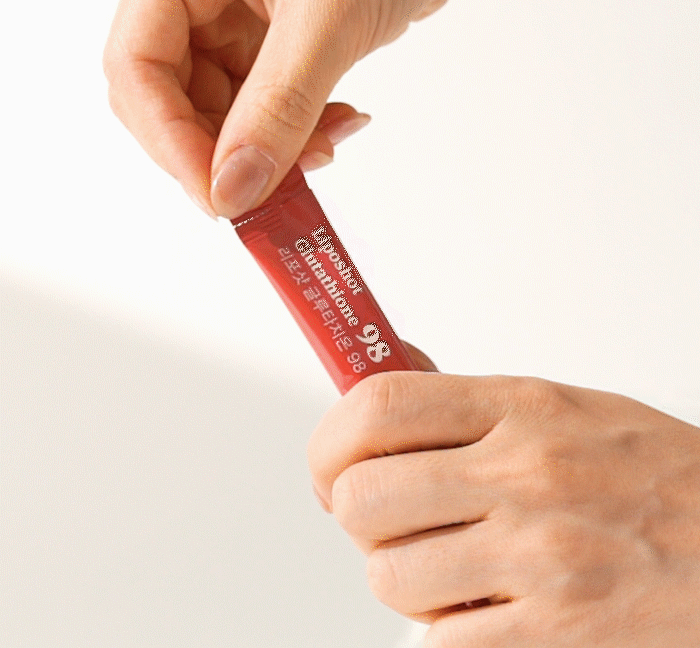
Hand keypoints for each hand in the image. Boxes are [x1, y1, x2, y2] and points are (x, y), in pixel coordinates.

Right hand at [103, 0, 472, 217]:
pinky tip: (338, 125)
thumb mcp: (328, 16)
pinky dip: (298, 130)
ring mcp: (234, 18)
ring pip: (225, 112)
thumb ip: (279, 107)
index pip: (138, 66)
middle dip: (227, 153)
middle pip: (175, 99)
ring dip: (271, 148)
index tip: (218, 197)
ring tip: (325, 148)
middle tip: (272, 188)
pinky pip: (265, 107)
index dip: (171, 142)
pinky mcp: (272, 41)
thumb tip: (235, 189)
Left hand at [308, 370, 699, 645]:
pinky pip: (440, 640)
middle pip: (362, 497)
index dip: (330, 438)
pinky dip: (444, 627)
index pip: (378, 406)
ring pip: (389, 576)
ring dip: (400, 574)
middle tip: (383, 515)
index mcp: (521, 409)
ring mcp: (539, 559)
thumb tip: (384, 395)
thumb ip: (467, 408)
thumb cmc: (655, 473)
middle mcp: (524, 476)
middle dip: (353, 513)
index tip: (330, 460)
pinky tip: (485, 605)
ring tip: (447, 563)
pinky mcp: (555, 635)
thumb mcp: (562, 408)